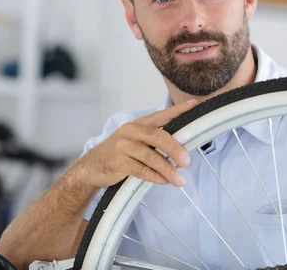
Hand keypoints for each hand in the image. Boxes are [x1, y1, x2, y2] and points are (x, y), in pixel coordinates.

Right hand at [73, 99, 197, 188]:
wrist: (92, 167)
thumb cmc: (121, 153)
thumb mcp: (136, 141)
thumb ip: (155, 140)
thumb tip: (183, 149)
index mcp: (139, 123)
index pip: (162, 115)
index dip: (178, 110)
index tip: (194, 105)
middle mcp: (131, 131)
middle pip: (157, 136)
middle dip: (174, 148)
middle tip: (187, 161)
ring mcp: (123, 146)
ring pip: (150, 157)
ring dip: (167, 169)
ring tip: (180, 180)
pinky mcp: (117, 162)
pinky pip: (140, 170)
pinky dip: (154, 177)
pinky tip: (164, 181)